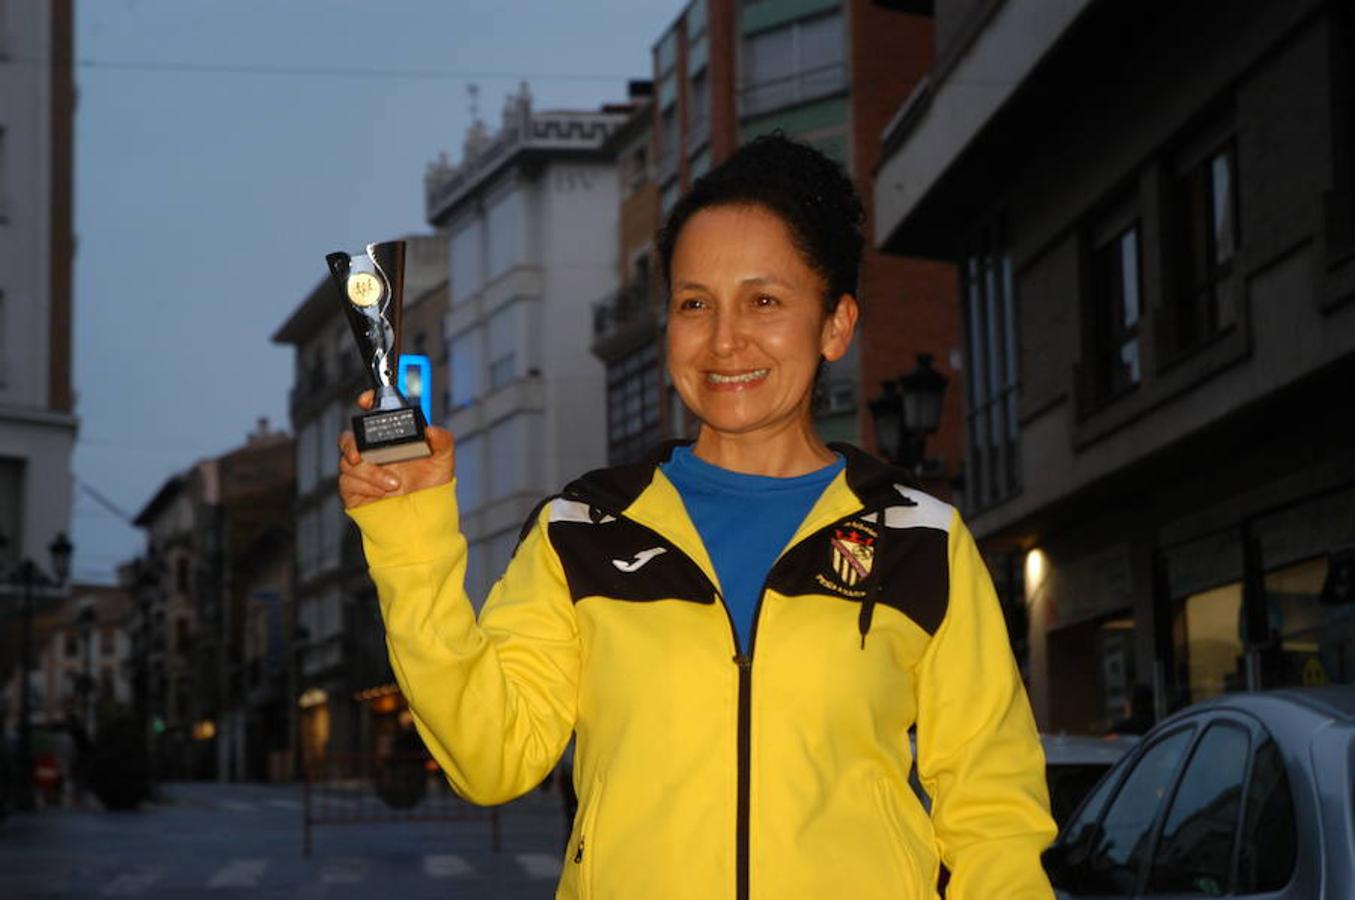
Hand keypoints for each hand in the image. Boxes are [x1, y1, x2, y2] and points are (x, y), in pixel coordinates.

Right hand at [338, 390, 454, 508]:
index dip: (367, 403)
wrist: (424, 520)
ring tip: (394, 484)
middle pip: (349, 438)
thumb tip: (431, 429)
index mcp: (391, 441)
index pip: (373, 417)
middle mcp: (374, 454)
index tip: (365, 401)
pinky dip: (365, 487)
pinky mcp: (354, 491)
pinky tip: (382, 493)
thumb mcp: (443, 461)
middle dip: (351, 444)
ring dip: (370, 473)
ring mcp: (363, 472)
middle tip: (361, 454)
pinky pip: (347, 482)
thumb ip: (443, 441)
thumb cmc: (432, 489)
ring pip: (348, 462)